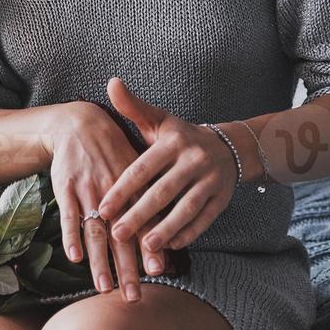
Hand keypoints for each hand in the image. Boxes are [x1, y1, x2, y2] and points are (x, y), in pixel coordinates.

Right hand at [42, 101, 170, 300]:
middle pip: (121, 236)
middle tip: (133, 296)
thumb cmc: (113, 153)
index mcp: (134, 189)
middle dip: (127, 267)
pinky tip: (75, 257)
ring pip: (95, 231)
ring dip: (100, 261)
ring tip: (104, 288)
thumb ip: (148, 202)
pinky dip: (71, 236)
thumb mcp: (137, 169)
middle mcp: (113, 192)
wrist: (80, 124)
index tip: (159, 271)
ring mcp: (88, 191)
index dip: (150, 246)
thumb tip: (166, 237)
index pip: (145, 222)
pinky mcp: (65, 188)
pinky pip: (68, 216)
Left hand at [95, 78, 237, 253]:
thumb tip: (111, 82)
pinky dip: (188, 233)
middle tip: (116, 234)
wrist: (227, 145)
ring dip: (165, 230)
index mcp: (173, 142)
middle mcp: (194, 160)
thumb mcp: (158, 119)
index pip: (142, 169)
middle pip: (162, 192)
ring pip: (186, 209)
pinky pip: (205, 219)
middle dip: (138, 215)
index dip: (122, 190)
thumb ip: (132, 106)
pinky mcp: (223, 198)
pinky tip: (170, 246)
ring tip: (145, 247)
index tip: (102, 209)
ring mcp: (211, 180)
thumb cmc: (179, 136)